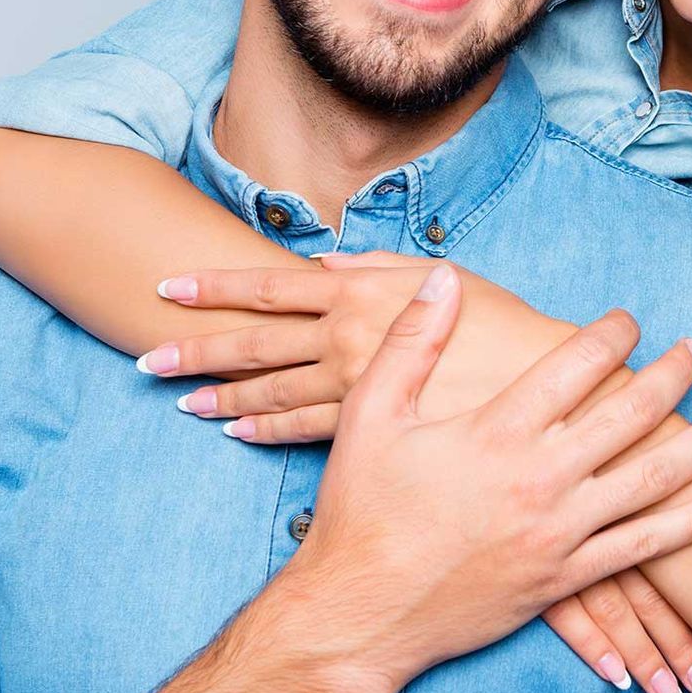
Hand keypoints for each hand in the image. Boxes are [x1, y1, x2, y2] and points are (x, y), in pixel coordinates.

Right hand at [129, 264, 691, 692]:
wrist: (361, 614)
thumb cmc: (362, 512)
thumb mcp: (371, 415)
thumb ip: (412, 342)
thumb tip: (443, 277)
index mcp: (496, 431)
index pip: (574, 365)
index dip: (611, 335)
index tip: (630, 320)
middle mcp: (539, 478)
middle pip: (627, 414)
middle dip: (671, 375)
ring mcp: (559, 532)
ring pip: (651, 479)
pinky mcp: (566, 577)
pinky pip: (643, 548)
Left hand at [136, 253, 562, 442]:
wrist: (543, 383)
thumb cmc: (499, 323)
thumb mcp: (443, 275)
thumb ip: (377, 264)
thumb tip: (321, 258)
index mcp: (362, 290)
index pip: (272, 285)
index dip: (216, 286)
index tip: (168, 285)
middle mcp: (349, 336)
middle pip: (257, 342)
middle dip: (198, 348)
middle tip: (148, 356)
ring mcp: (357, 385)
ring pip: (273, 391)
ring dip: (224, 397)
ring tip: (183, 401)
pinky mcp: (371, 427)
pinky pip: (305, 431)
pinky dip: (267, 431)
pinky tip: (238, 435)